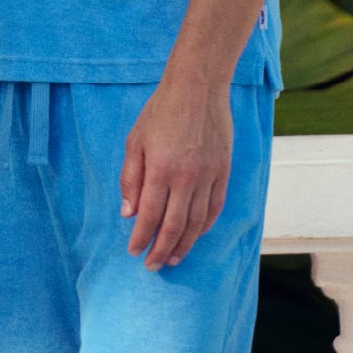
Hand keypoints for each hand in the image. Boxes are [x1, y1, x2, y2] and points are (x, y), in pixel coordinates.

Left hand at [119, 77, 231, 270]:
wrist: (198, 86)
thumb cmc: (161, 111)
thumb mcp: (135, 140)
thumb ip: (130, 178)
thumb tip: (128, 213)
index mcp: (160, 168)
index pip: (149, 215)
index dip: (140, 238)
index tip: (134, 251)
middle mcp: (186, 176)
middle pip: (173, 225)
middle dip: (161, 250)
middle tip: (152, 266)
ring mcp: (208, 175)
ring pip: (197, 222)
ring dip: (184, 244)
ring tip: (173, 258)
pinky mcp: (223, 171)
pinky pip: (215, 207)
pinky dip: (204, 226)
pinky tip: (194, 236)